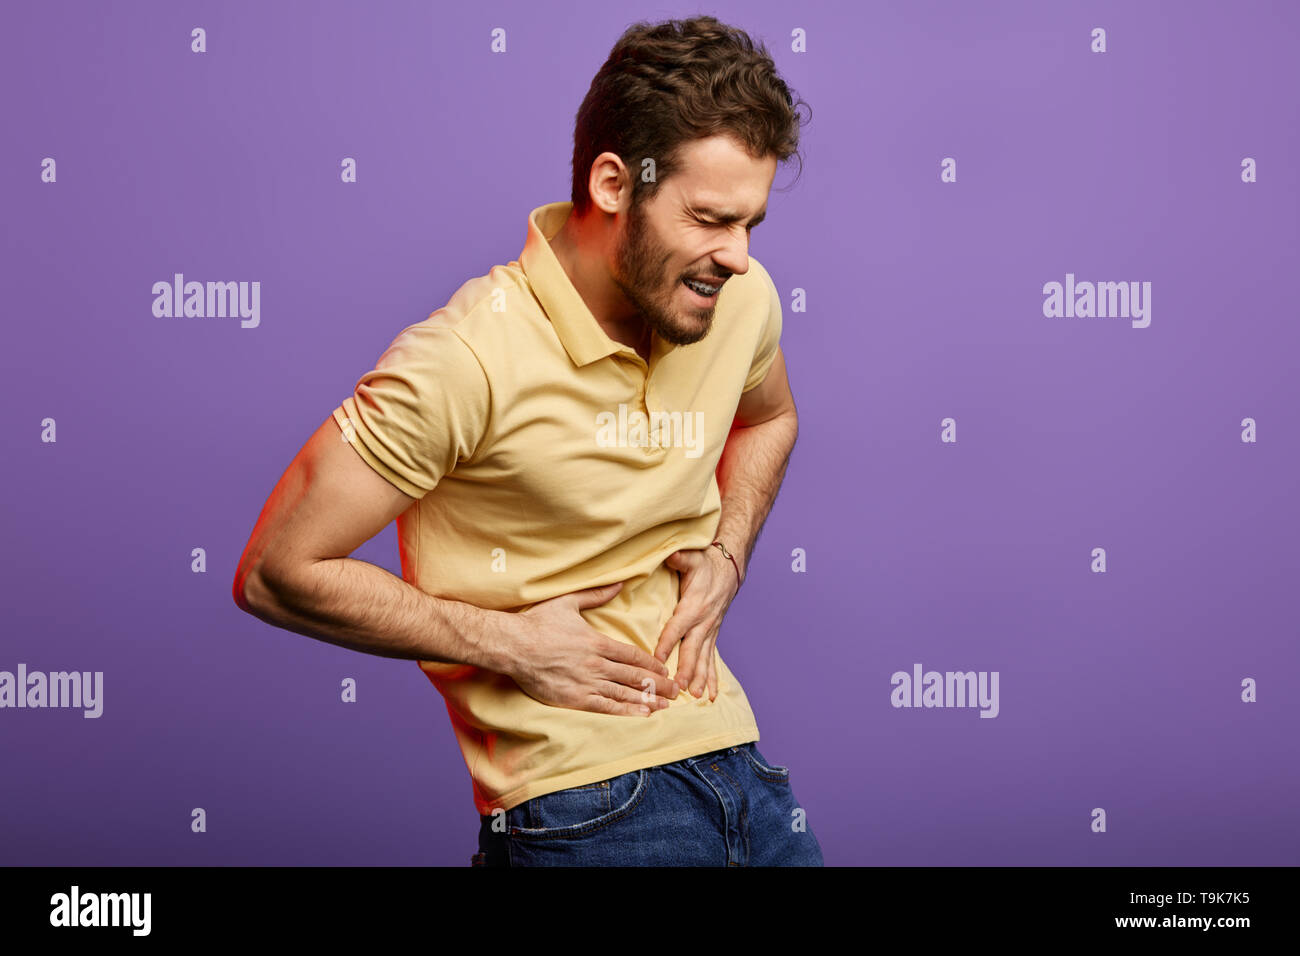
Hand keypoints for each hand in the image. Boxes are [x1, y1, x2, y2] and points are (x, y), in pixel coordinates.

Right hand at [508, 581, 680, 716]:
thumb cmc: (537, 623)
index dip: (652, 664)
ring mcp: (586, 683)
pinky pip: (606, 707)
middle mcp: (596, 664)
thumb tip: (620, 583)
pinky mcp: (574, 699)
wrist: (512, 646)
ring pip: (624, 693)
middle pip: (635, 676)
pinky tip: (642, 714)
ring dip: (647, 699)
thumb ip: (596, 595)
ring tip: (665, 705)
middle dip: (658, 684)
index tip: (666, 670)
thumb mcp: (568, 602)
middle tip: (677, 691)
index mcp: (597, 642)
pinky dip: (626, 711)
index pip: (633, 655)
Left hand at [653, 546, 740, 701]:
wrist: (728, 570)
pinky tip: (709, 695)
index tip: (656, 659)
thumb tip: (671, 555)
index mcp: (693, 607)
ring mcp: (709, 631)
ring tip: (694, 696)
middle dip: (686, 669)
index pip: (677, 628)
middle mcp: (703, 623)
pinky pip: (711, 660)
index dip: (666, 643)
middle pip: (692, 650)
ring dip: (699, 678)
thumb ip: (681, 559)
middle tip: (679, 687)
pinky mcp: (711, 636)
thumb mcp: (692, 558)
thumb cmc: (705, 565)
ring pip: (703, 659)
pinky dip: (711, 678)